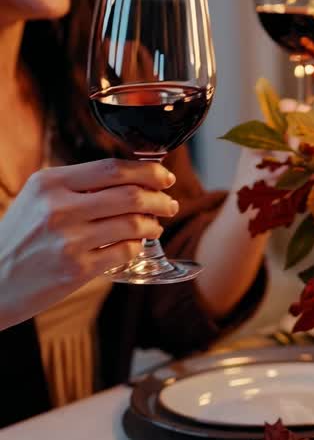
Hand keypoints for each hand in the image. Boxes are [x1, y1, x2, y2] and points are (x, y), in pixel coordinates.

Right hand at [0, 158, 178, 329]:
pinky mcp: (77, 270)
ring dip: (152, 225)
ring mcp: (69, 240)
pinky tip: (135, 245)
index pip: (112, 169)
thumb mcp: (37, 199)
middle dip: (159, 199)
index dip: (147, 172)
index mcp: (50, 183)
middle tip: (169, 204)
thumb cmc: (19, 238)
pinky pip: (125, 252)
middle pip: (130, 195)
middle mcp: (59, 208)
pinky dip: (137, 247)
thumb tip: (129, 179)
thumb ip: (75, 186)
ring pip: (133, 225)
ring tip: (154, 226)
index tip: (164, 177)